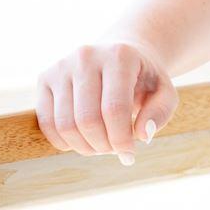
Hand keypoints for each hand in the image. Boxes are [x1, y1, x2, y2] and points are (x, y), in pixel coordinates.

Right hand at [33, 38, 178, 162]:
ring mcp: (61, 66)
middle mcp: (86, 56)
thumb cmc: (143, 78)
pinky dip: (64, 141)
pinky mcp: (44, 78)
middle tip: (115, 150)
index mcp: (119, 56)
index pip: (114, 108)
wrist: (119, 54)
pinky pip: (47, 122)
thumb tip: (141, 135)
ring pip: (65, 124)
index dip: (121, 139)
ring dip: (84, 147)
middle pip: (87, 119)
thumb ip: (160, 112)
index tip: (129, 155)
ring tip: (101, 146)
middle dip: (103, 145)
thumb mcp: (164, 92)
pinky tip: (82, 141)